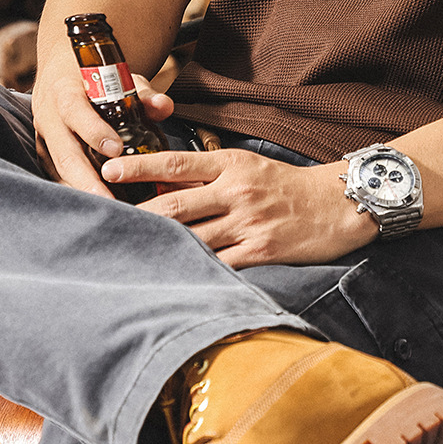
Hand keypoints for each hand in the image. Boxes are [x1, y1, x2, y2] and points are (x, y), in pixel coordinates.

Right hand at [31, 54, 173, 196]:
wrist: (60, 74)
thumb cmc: (94, 79)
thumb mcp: (119, 78)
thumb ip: (143, 94)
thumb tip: (164, 106)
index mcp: (65, 92)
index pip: (75, 111)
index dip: (93, 131)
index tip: (116, 149)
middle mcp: (49, 118)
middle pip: (64, 153)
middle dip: (86, 180)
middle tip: (110, 202)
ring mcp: (44, 140)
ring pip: (58, 171)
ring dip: (82, 192)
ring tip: (108, 212)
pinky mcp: (45, 156)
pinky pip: (57, 178)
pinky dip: (76, 193)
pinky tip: (97, 208)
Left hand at [101, 148, 377, 266]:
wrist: (338, 204)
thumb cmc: (289, 185)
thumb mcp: (250, 167)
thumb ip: (212, 175)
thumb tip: (166, 184)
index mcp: (232, 165)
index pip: (176, 163)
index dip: (139, 167)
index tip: (108, 170)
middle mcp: (236, 191)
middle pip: (174, 206)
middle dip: (136, 216)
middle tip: (104, 222)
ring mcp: (248, 223)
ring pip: (191, 240)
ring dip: (159, 249)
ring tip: (128, 257)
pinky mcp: (260, 252)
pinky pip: (218, 265)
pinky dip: (193, 272)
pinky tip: (170, 280)